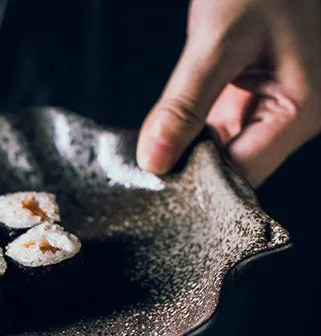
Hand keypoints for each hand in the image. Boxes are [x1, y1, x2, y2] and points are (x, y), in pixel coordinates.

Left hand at [136, 0, 320, 186]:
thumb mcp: (220, 40)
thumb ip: (184, 106)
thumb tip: (153, 161)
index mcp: (301, 111)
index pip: (241, 177)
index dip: (196, 184)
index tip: (154, 182)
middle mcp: (295, 116)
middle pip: (234, 168)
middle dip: (190, 168)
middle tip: (145, 168)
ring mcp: (276, 106)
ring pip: (225, 150)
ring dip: (189, 150)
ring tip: (154, 147)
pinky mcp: (258, 94)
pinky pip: (222, 127)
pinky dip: (194, 130)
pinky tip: (168, 128)